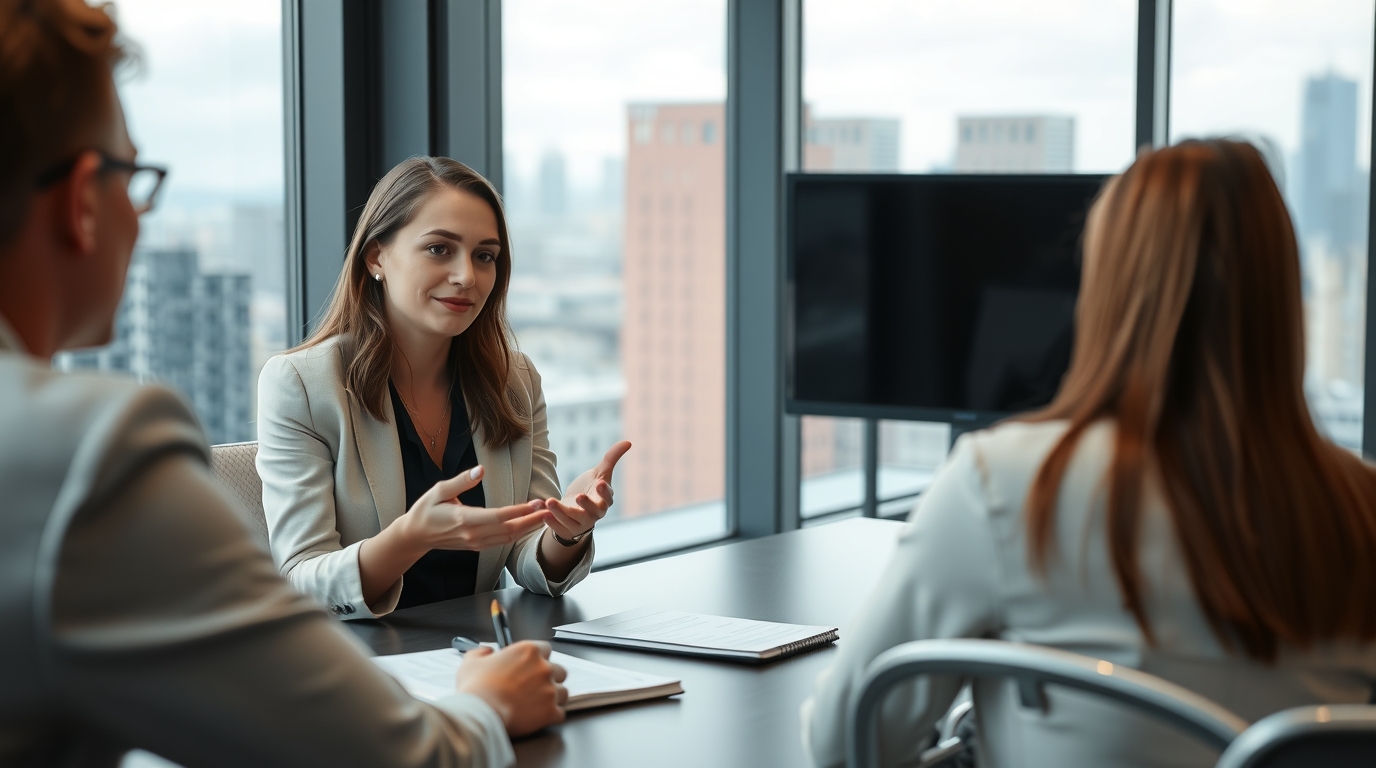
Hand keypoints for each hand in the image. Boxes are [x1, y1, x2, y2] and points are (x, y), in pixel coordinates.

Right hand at [398, 465, 549, 551]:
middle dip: (531, 521)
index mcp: (464, 519)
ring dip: (527, 528)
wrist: (415, 536)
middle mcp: (473, 535)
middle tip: (549, 509)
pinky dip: (517, 534)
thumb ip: (461, 481)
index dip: (520, 511)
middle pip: (509, 530)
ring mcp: (476, 543)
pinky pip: (502, 541)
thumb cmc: (426, 510)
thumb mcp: (439, 490)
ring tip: (544, 516)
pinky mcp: (477, 546)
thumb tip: (480, 470)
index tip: (537, 503)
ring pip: (508, 538)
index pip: (498, 517)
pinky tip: (528, 525)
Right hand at [455, 640, 567, 736]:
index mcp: (528, 651)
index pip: (546, 648)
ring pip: (563, 692)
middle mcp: (543, 668)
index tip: (531, 666)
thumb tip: (486, 652)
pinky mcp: (550, 711)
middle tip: (534, 687)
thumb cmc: (476, 688)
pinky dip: (551, 716)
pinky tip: (539, 717)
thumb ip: (481, 652)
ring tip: (537, 703)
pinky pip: (560, 713)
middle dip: (549, 678)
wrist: (480, 713)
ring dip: (553, 697)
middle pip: (559, 670)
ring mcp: (549, 690)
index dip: (538, 658)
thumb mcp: (472, 662)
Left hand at [544, 441, 630, 539]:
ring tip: (550, 501)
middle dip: (586, 505)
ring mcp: (579, 525)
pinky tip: (541, 510)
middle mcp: (593, 516)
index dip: (605, 493)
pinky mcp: (565, 530)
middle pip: (592, 513)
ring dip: (560, 512)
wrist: (574, 509)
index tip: (601, 483)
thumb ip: (611, 459)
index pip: (608, 499)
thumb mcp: (599, 474)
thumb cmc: (590, 489)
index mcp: (603, 502)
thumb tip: (628, 442)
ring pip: (571, 520)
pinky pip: (557, 527)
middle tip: (580, 496)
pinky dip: (549, 521)